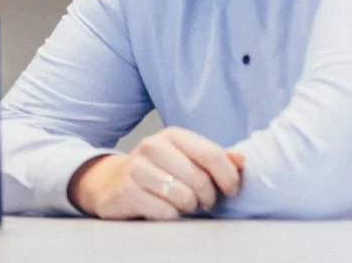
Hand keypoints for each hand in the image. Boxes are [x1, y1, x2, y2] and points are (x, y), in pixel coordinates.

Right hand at [68, 127, 245, 219]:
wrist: (110, 181)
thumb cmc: (156, 170)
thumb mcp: (185, 157)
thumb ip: (214, 158)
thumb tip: (241, 159)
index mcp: (172, 135)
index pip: (213, 155)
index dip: (229, 178)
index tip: (230, 190)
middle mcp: (152, 147)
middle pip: (200, 180)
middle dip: (207, 197)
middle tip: (202, 201)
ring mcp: (137, 168)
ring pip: (184, 198)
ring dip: (187, 207)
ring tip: (181, 203)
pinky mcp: (127, 191)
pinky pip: (166, 213)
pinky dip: (169, 216)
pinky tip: (162, 208)